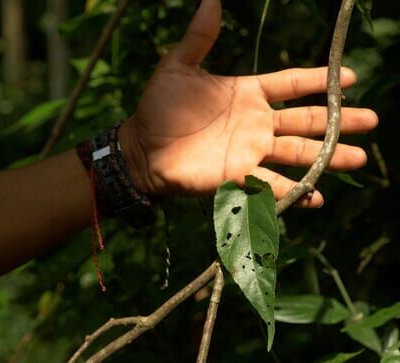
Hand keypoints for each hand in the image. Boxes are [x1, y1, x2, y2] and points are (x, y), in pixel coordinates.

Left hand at [119, 0, 377, 206]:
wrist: (141, 148)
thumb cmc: (158, 108)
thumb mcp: (177, 67)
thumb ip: (199, 37)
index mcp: (247, 93)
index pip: (290, 84)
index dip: (318, 79)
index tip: (351, 76)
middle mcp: (256, 123)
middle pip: (306, 120)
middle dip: (338, 120)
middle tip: (371, 120)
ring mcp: (250, 152)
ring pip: (298, 154)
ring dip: (327, 157)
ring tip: (358, 157)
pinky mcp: (239, 178)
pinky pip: (273, 186)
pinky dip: (296, 193)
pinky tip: (317, 197)